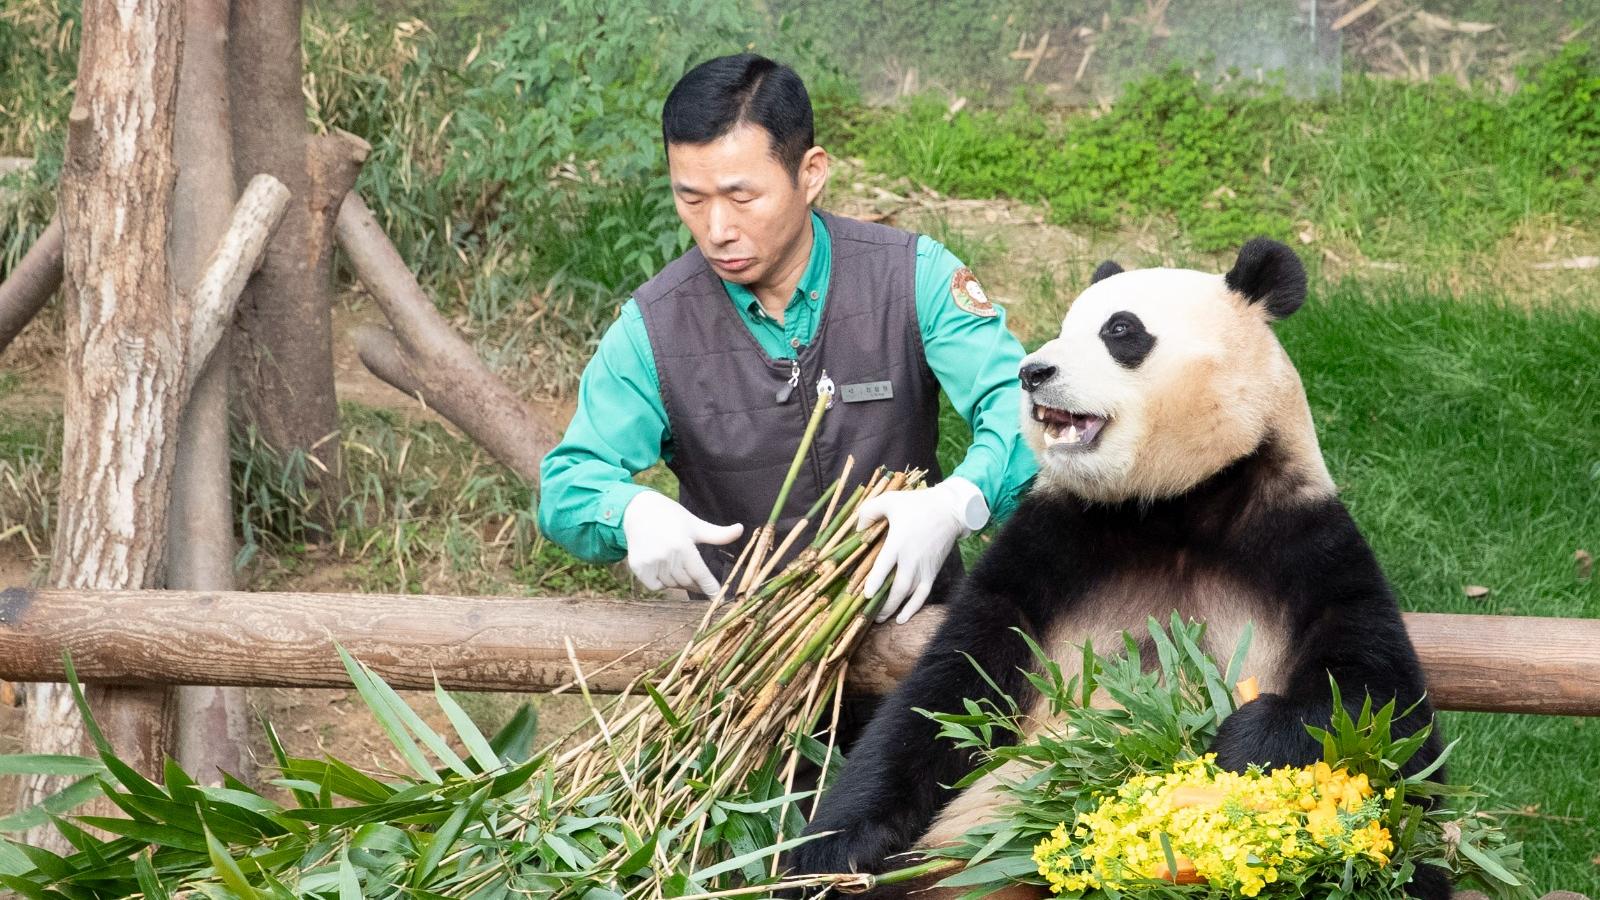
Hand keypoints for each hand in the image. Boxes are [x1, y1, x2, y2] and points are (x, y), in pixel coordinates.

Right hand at [621, 491, 742, 594]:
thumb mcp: (695, 524)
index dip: (710, 587)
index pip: (700, 573)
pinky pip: (656, 585)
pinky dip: (662, 583)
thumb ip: (718, 534)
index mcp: (682, 545)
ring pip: (672, 585)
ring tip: (679, 567)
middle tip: (700, 582)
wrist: (637, 511)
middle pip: (687, 581)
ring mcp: (650, 562)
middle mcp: (666, 555)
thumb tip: (741, 529)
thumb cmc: (671, 517)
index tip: (718, 599)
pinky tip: (664, 569)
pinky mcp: (638, 567)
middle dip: (696, 584)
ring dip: (679, 582)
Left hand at [856, 476, 987, 623]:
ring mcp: (924, 568)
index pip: (884, 566)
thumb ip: (869, 511)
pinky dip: (913, 608)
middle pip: (897, 588)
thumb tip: (857, 528)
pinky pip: (923, 595)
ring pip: (908, 595)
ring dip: (894, 608)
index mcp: (899, 542)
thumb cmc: (917, 504)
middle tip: (869, 613)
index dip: (875, 582)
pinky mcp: (933, 572)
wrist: (950, 510)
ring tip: (881, 618)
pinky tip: (902, 618)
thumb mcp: (890, 500)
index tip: (865, 595)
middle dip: (883, 604)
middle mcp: (912, 559)